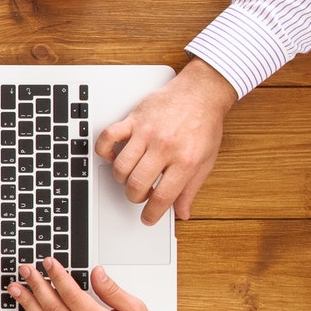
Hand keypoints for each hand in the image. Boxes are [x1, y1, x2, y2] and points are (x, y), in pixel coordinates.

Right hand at [95, 60, 237, 222]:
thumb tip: (183, 212)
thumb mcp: (206, 160)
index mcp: (185, 160)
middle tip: (141, 194)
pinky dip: (105, 151)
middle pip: (137, 185)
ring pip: (121, 167)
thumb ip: (192, 188)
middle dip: (135, 197)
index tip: (147, 218)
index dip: (152, 214)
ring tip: (131, 175)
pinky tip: (114, 156)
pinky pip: (107, 137)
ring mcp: (146, 132)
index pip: (162, 197)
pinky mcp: (134, 120)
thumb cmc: (205, 124)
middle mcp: (164, 147)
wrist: (202, 92)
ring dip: (122, 178)